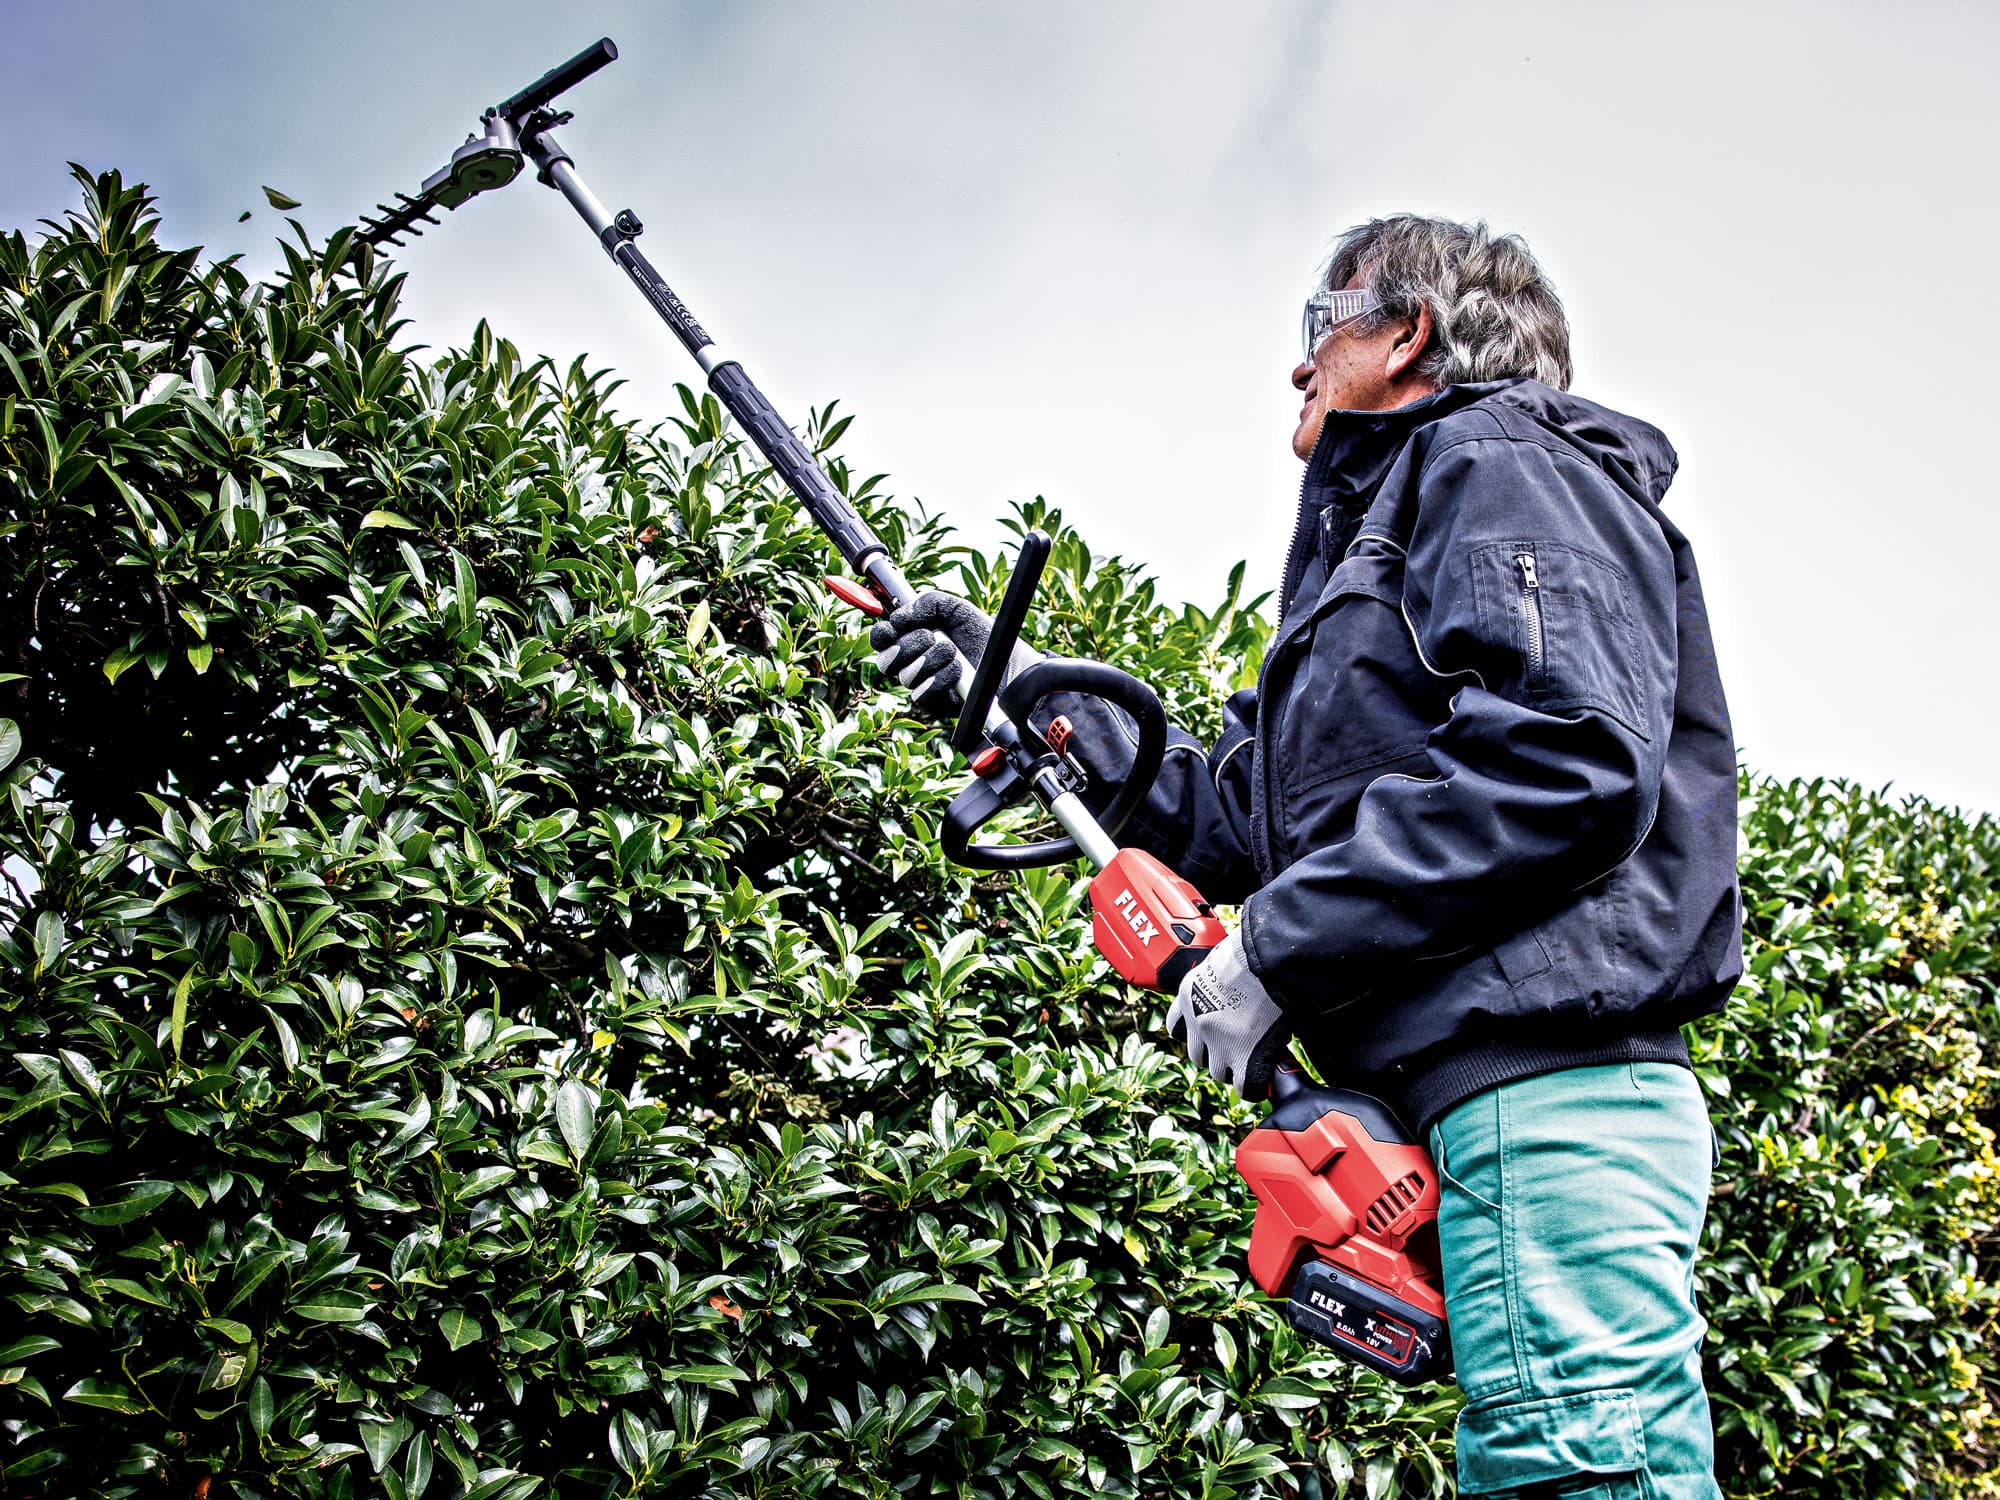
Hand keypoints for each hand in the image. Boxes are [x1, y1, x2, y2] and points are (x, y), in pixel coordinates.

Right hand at [868, 590, 1038, 720]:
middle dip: (907, 645)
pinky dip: (940, 678)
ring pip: (905, 676)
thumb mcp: (954, 608)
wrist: (1005, 659)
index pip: (881, 639)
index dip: (881, 635)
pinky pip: (922, 694)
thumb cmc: (979, 634)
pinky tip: (956, 669)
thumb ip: (927, 603)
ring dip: (929, 659)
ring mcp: (921, 683)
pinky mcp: (934, 703)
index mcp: (910, 637)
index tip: (891, 629)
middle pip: (886, 660)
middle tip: (930, 636)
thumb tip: (899, 616)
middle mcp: (911, 662)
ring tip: (951, 651)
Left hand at [1166, 931, 1291, 1099]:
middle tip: (1239, 1043)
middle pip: (1197, 1054)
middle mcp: (1197, 1022)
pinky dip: (1254, 1084)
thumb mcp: (1222, 960)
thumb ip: (1220, 977)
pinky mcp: (1243, 1057)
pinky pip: (1245, 1086)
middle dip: (1216, 1052)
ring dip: (1234, 1067)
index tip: (1208, 1031)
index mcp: (1188, 995)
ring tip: (1254, 1055)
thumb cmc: (1251, 949)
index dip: (1193, 1032)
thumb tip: (1235, 982)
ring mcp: (1218, 1043)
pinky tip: (1265, 1075)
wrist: (1267, 959)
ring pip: (1219, 1072)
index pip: (1176, 1026)